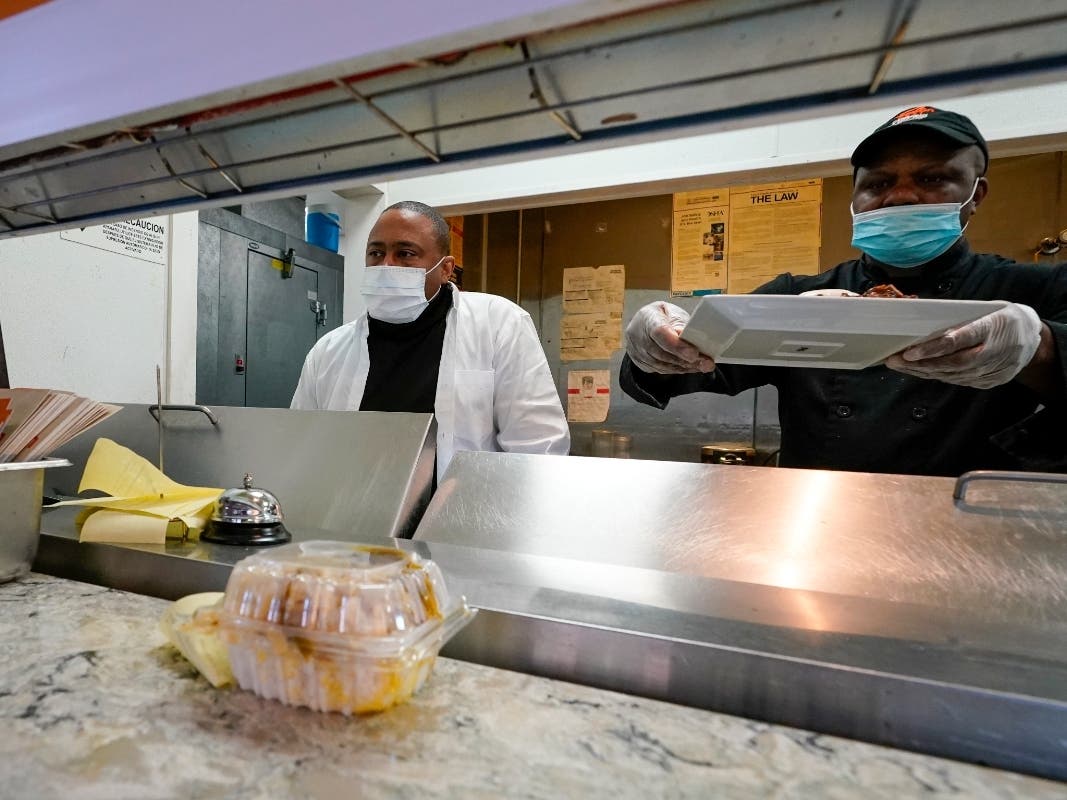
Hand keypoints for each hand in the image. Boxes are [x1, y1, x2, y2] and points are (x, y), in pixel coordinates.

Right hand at [625, 302, 715, 373]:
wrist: (641, 324)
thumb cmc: (661, 316)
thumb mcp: (671, 312)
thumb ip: (680, 324)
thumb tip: (691, 338)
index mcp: (647, 318)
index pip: (660, 333)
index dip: (676, 345)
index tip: (694, 353)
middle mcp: (639, 337)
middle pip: (662, 353)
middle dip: (686, 359)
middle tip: (706, 362)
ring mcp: (638, 353)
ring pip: (663, 365)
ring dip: (685, 367)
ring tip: (704, 365)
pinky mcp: (642, 364)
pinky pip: (662, 370)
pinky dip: (679, 369)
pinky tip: (692, 367)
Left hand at [885, 303, 1041, 388]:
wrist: (1034, 340)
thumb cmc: (1003, 318)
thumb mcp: (988, 310)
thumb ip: (962, 321)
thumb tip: (924, 325)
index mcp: (993, 328)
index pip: (958, 340)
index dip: (932, 348)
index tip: (909, 351)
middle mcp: (993, 352)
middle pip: (951, 363)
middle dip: (920, 364)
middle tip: (894, 360)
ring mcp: (992, 370)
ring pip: (952, 375)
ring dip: (923, 372)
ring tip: (900, 366)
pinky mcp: (989, 382)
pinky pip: (958, 380)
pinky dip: (937, 376)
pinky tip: (919, 372)